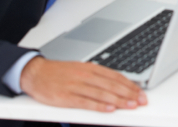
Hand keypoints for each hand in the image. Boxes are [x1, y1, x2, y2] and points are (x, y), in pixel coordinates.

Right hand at [20, 57, 146, 111]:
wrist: (36, 73)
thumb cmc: (60, 73)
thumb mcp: (81, 70)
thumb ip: (98, 77)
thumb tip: (116, 84)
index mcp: (91, 68)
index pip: (116, 77)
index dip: (130, 85)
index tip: (141, 92)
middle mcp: (86, 76)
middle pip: (112, 85)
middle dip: (129, 93)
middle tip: (141, 101)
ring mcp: (76, 86)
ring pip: (102, 93)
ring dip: (119, 100)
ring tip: (131, 105)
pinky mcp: (66, 97)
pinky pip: (86, 102)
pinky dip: (99, 106)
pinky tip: (109, 109)